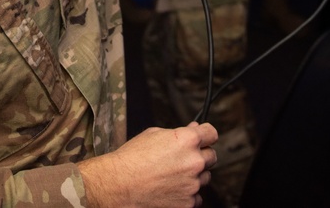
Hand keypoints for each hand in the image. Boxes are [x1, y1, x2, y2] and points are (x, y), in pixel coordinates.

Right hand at [78, 122, 217, 207]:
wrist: (117, 186)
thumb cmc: (131, 160)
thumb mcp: (153, 135)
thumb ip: (179, 133)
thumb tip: (193, 130)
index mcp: (187, 140)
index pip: (211, 133)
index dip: (206, 135)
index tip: (203, 138)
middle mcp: (194, 162)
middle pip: (212, 156)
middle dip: (200, 156)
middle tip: (183, 159)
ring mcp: (192, 184)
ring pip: (205, 178)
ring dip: (194, 176)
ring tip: (172, 176)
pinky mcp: (188, 203)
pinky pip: (196, 197)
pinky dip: (187, 194)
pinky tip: (171, 189)